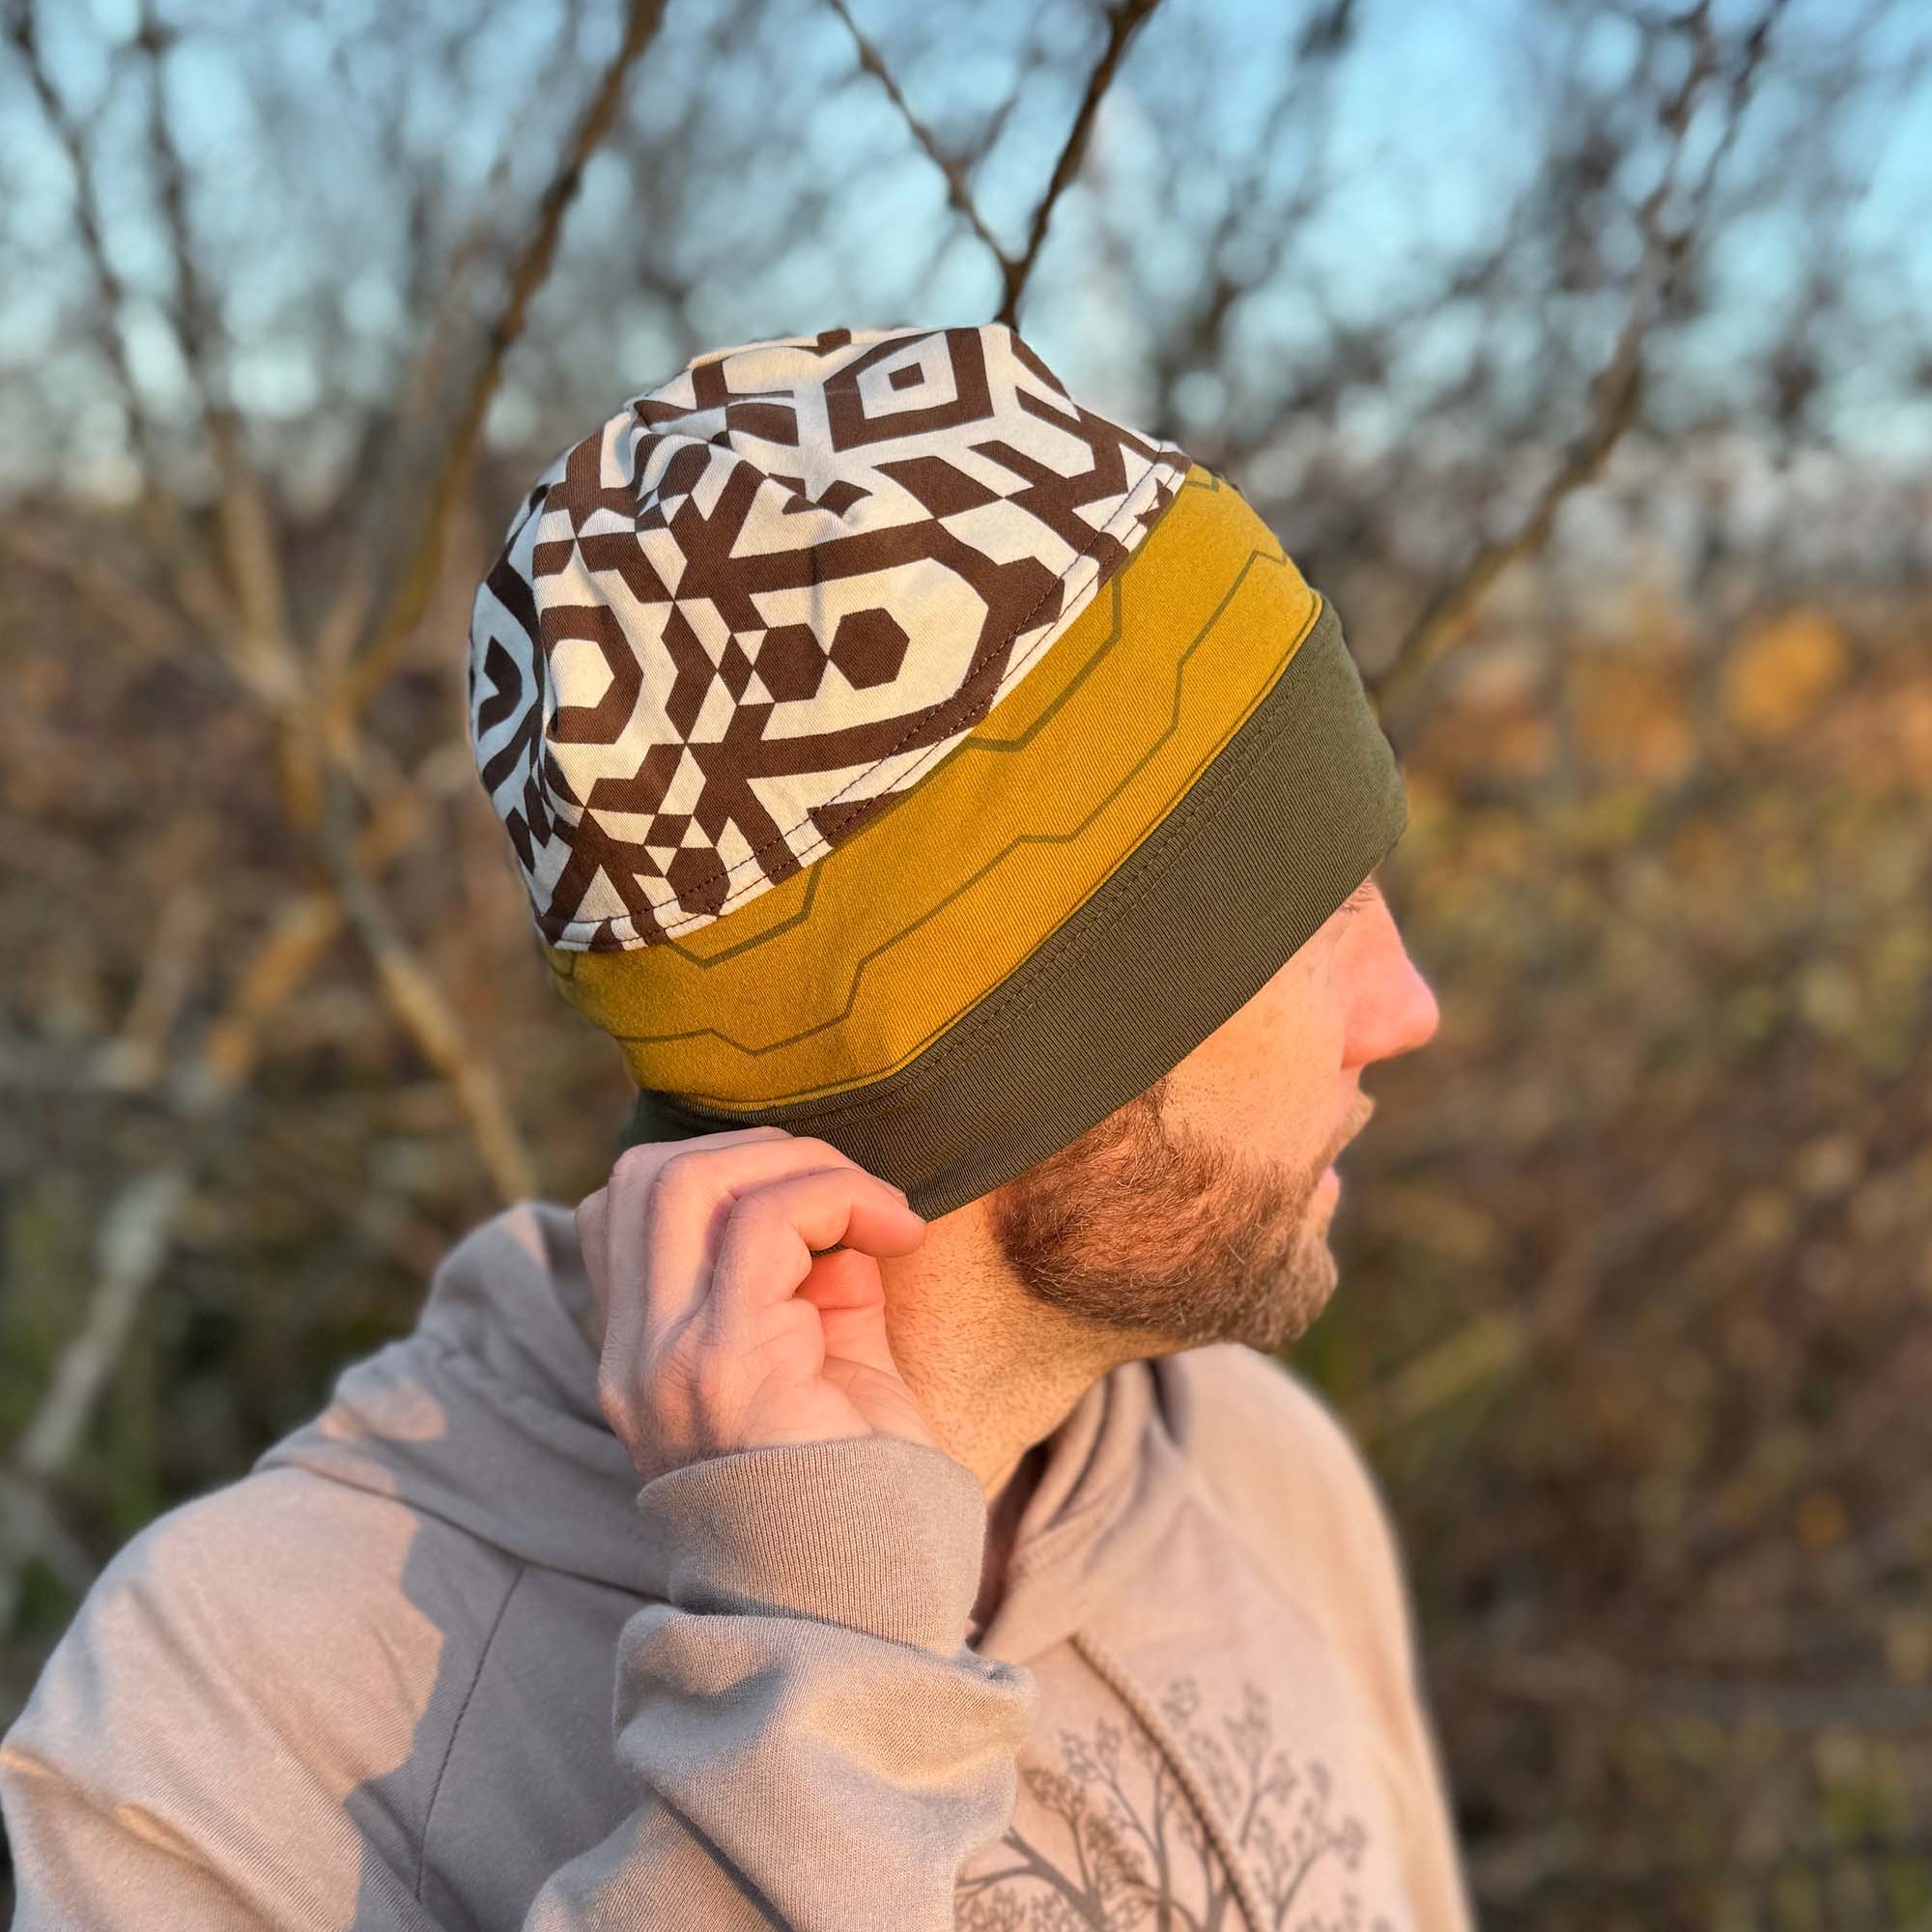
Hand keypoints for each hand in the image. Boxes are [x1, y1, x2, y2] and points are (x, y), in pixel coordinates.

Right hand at [574, 1127, 935, 1484]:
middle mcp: (634, 1358)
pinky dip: (838, 1196)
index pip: (621, 1210)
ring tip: (877, 1211)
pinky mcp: (726, 1363)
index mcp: (644, 1359)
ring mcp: (667, 1361)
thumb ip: (817, 1281)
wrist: (874, 1607)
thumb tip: (842, 1206)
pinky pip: (764, 1221)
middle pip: (646, 1175)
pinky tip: (898, 1230)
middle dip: (762, 1152)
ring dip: (802, 1167)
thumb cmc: (865, 1493)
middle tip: (851, 1195)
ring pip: (689, 1178)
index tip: (819, 1211)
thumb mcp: (831, 1362)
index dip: (721, 1174)